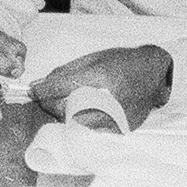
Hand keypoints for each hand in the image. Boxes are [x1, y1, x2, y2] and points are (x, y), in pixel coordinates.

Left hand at [29, 43, 172, 131]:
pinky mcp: (118, 128)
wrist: (154, 74)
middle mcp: (108, 99)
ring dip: (64, 113)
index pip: (61, 88)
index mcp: (101, 77)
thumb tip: (40, 85)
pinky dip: (81, 120)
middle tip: (48, 96)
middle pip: (64, 109)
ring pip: (74, 123)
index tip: (33, 90)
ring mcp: (114, 117)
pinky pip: (89, 128)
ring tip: (68, 102)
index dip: (42, 90)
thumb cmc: (123, 62)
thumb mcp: (93, 58)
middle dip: (51, 104)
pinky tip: (84, 109)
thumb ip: (65, 72)